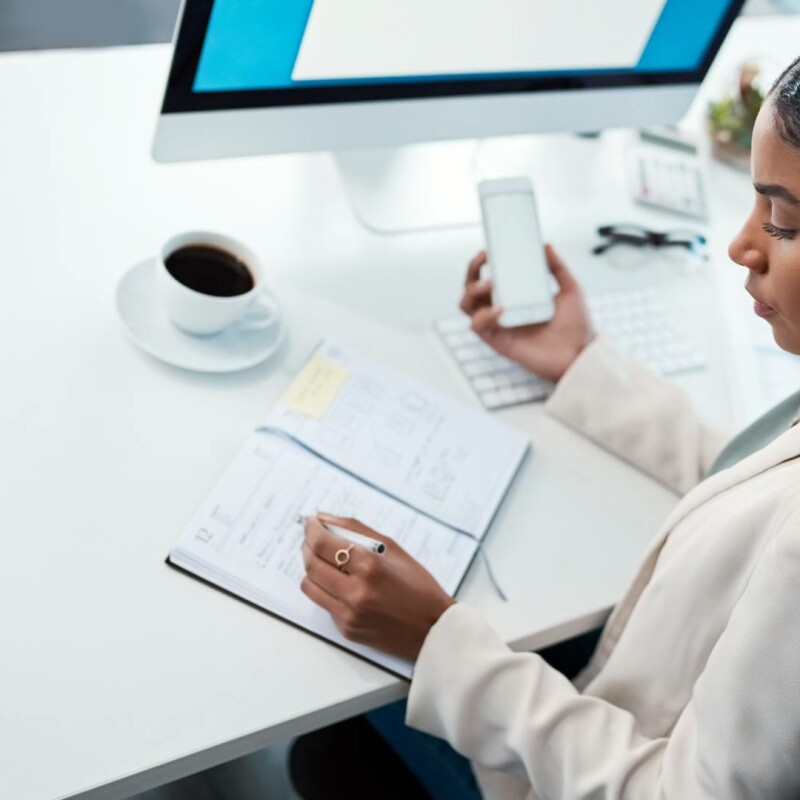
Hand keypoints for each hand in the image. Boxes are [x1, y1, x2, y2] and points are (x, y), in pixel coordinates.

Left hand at [300, 513, 454, 661]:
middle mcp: (356, 591)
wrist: (433, 630)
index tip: (310, 522)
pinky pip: (323, 603)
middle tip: (313, 537)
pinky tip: (339, 582)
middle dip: (307, 546)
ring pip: (309, 585)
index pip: (323, 543)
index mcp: (370, 566)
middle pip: (311, 563)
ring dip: (311, 568)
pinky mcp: (346, 630)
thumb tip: (324, 518)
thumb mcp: (393, 549)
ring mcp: (348, 614)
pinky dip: (325, 588)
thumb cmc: (418, 586)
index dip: (311, 529)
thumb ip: (356, 530)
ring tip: (323, 559)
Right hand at [459, 244, 593, 381]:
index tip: (488, 251)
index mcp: (514, 297)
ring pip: (467, 306)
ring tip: (490, 284)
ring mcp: (498, 326)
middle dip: (472, 272)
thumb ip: (558, 267)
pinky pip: (478, 326)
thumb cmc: (575, 326)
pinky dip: (484, 315)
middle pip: (471, 289)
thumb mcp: (570, 290)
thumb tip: (546, 245)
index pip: (488, 277)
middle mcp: (501, 310)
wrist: (580, 354)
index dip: (481, 264)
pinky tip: (500, 309)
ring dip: (472, 291)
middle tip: (484, 260)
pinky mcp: (498, 341)